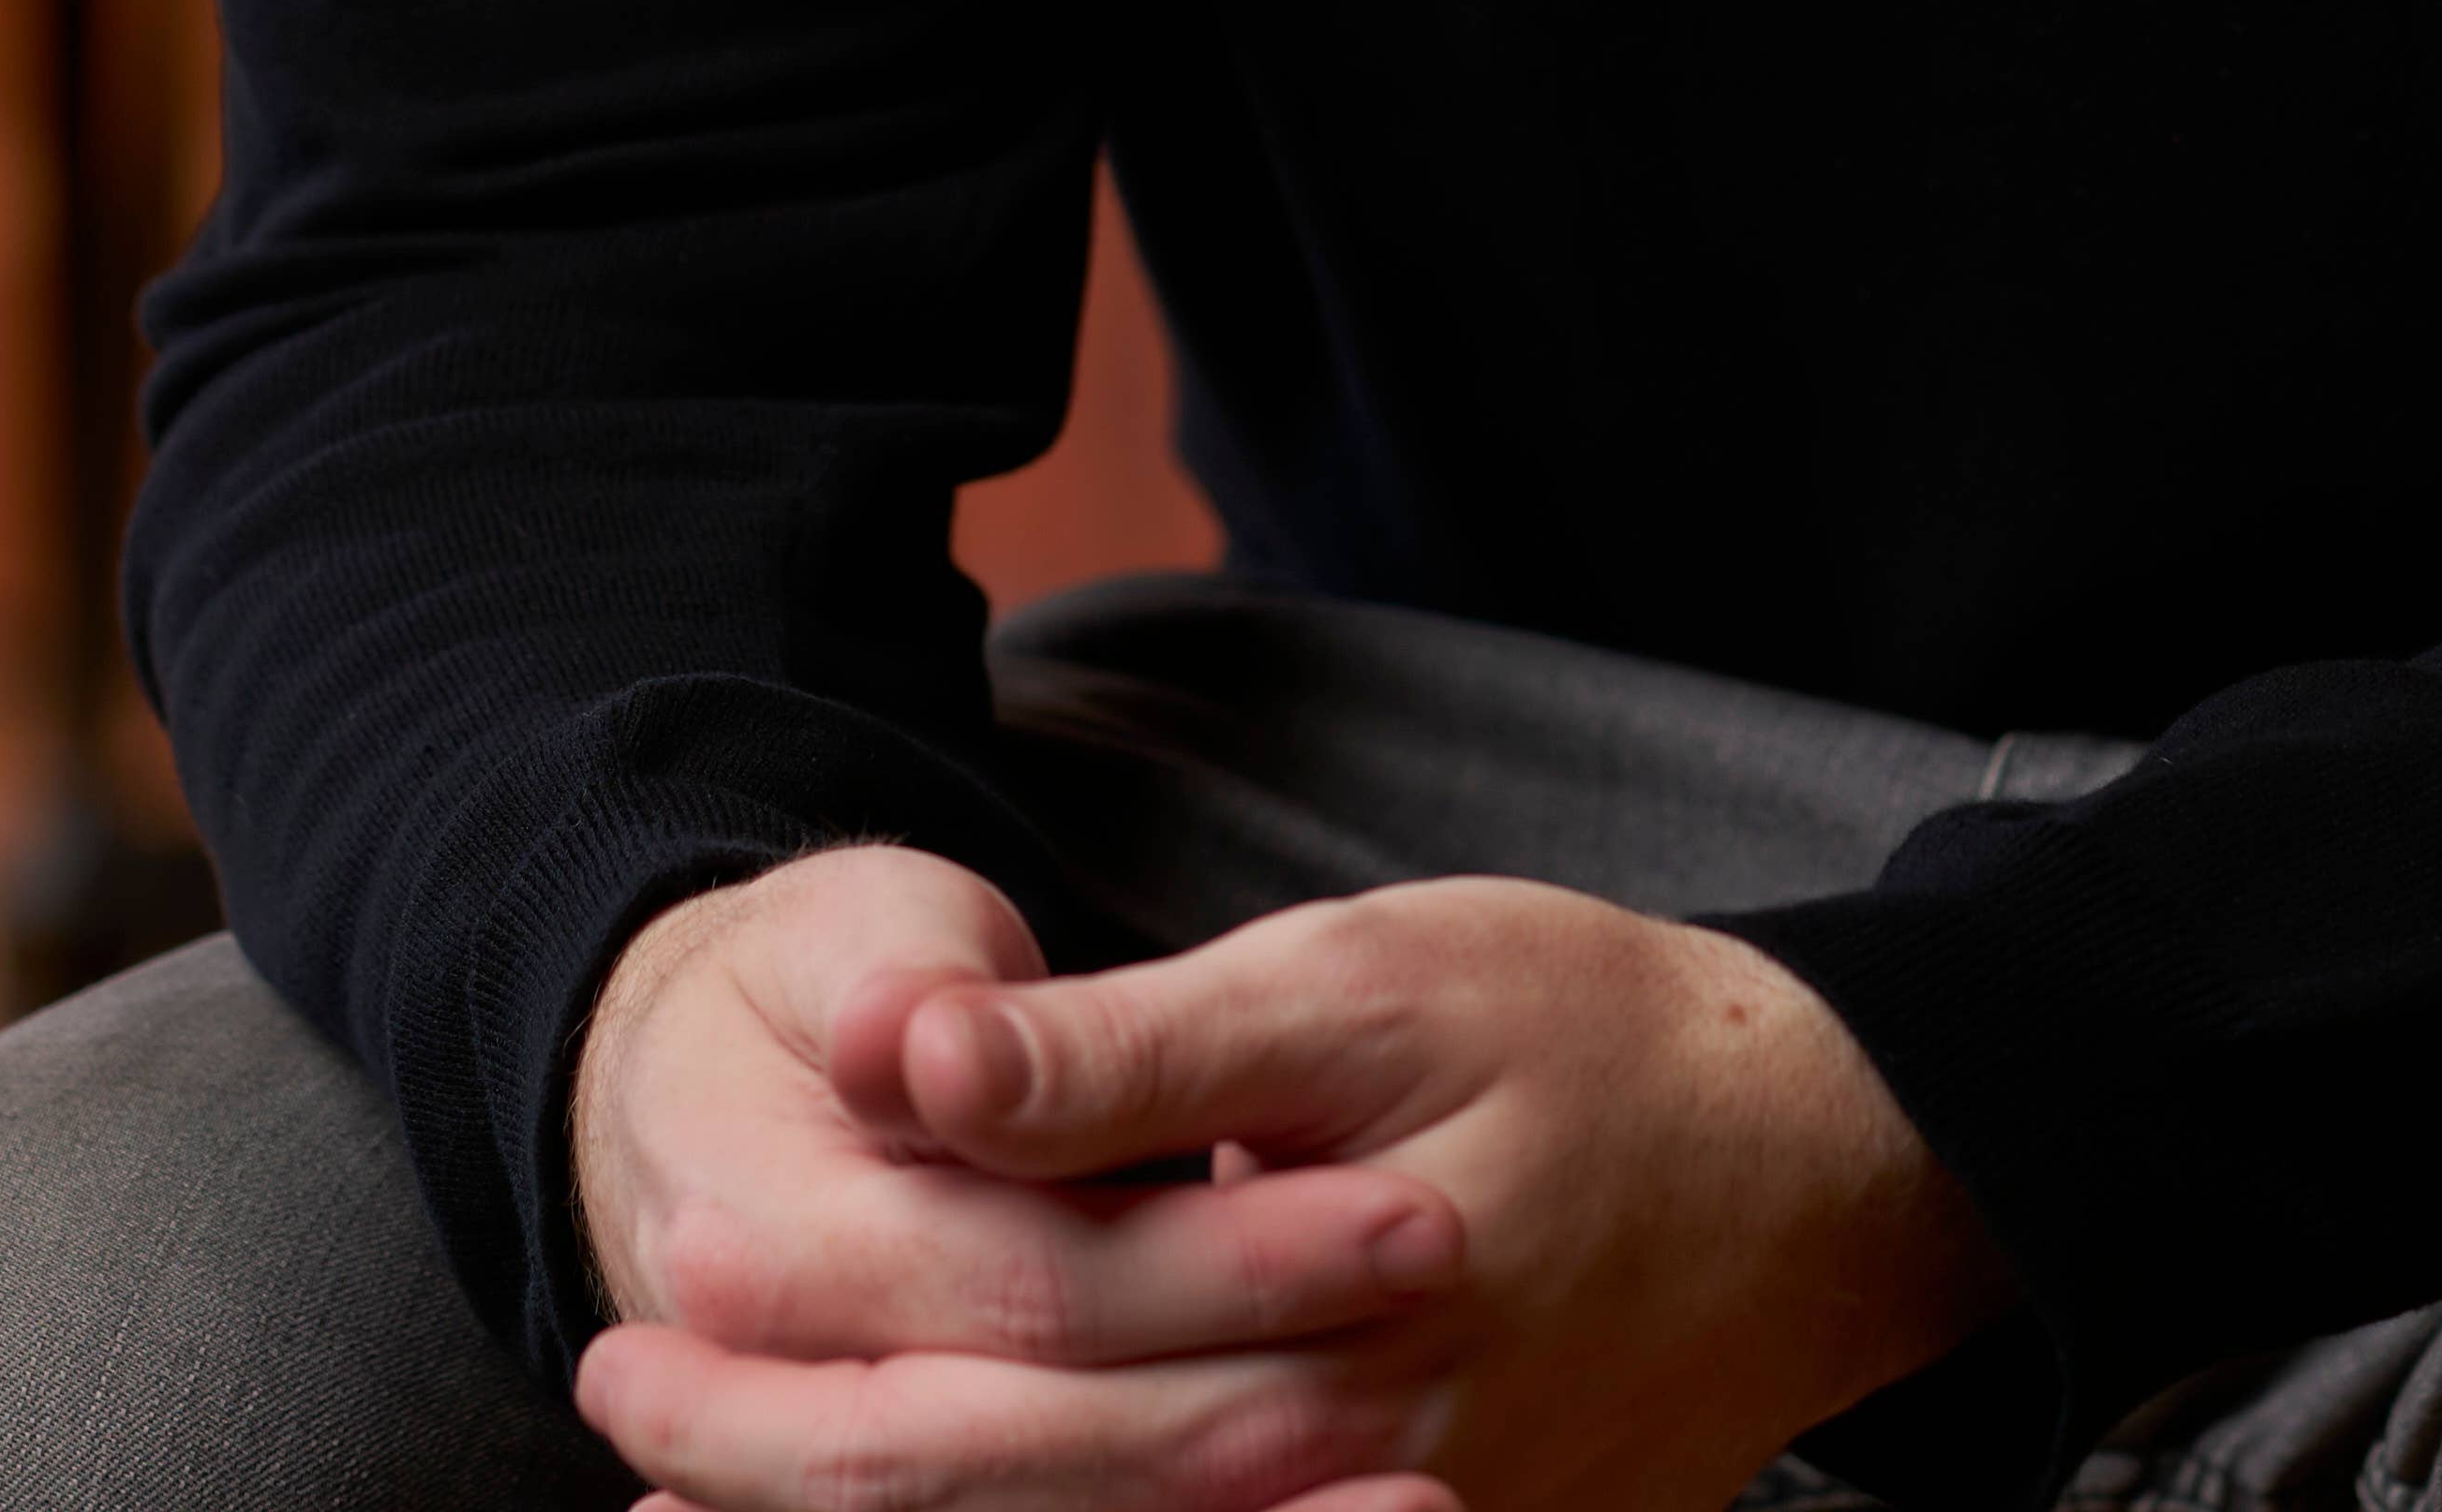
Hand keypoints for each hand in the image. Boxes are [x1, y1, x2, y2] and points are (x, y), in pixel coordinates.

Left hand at [574, 863, 1996, 1511]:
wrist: (1828, 1169)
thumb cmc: (1587, 1033)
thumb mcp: (1362, 982)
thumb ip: (1127, 1048)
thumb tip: (900, 1055)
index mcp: (1310, 1325)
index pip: (995, 1379)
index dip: (799, 1354)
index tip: (641, 1292)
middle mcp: (1344, 1471)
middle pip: (1017, 1505)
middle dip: (794, 1464)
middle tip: (613, 1395)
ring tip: (702, 1487)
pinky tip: (935, 1500)